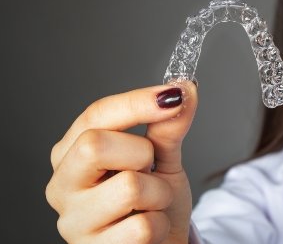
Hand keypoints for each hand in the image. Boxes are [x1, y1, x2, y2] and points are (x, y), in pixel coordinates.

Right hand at [46, 82, 197, 243]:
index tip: (173, 95)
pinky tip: (150, 229)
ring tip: (152, 203)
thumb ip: (168, 126)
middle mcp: (63, 185)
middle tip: (150, 168)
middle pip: (94, 144)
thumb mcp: (163, 159)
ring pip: (128, 187)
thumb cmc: (154, 203)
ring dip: (158, 194)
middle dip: (140, 152)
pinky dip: (159, 225)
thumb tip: (185, 88)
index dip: (136, 102)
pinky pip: (142, 226)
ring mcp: (74, 221)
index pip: (95, 115)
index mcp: (72, 153)